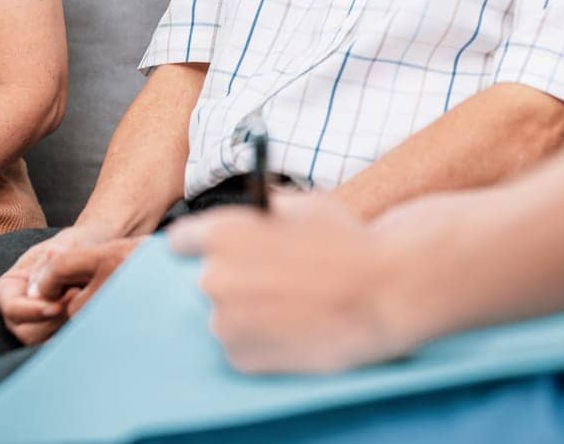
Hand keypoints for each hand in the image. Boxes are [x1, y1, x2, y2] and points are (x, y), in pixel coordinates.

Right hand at [0, 227, 141, 344]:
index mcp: (9, 288)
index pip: (11, 308)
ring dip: (66, 327)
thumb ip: (47, 267)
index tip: (57, 306)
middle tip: (78, 301)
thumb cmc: (72, 246)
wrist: (93, 251)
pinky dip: (75, 334)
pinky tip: (91, 314)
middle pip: (26, 331)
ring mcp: (35, 325)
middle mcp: (18, 311)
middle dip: (53, 321)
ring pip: (43, 342)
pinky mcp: (54, 333)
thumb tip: (37, 296)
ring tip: (86, 303)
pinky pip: (60, 344)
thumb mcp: (59, 247)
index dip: (32, 310)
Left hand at [169, 192, 412, 373]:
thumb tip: (249, 216)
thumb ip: (261, 212)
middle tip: (274, 280)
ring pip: (227, 315)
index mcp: (222, 233)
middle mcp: (214, 278)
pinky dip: (263, 341)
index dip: (200, 245)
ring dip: (250, 312)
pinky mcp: (242, 358)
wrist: (383, 290)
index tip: (213, 252)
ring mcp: (226, 323)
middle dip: (236, 279)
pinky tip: (295, 328)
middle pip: (209, 280)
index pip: (181, 241)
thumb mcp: (300, 205)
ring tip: (294, 306)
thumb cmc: (348, 242)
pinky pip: (243, 346)